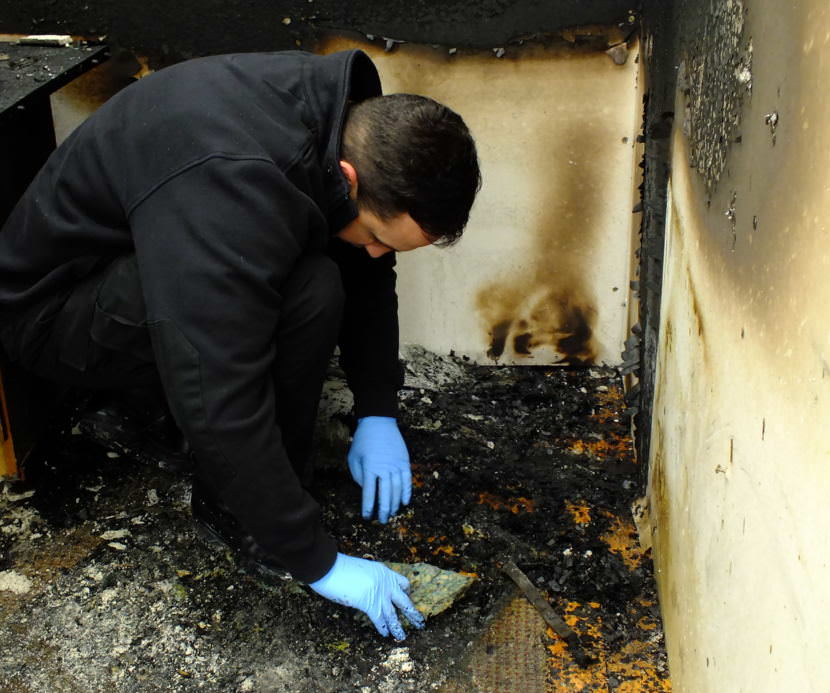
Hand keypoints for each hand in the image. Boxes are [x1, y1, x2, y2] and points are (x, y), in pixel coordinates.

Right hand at [309, 553, 424, 638]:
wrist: (331, 567)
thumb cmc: (339, 567)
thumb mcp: (362, 569)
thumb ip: (369, 579)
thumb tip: (367, 589)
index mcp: (384, 572)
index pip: (403, 583)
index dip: (406, 593)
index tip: (407, 598)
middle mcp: (386, 583)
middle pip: (405, 601)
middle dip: (413, 613)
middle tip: (420, 622)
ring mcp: (379, 594)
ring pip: (394, 614)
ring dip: (399, 627)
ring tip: (403, 636)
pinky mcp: (370, 604)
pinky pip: (380, 619)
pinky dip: (383, 628)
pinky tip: (386, 634)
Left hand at [347, 416, 411, 522]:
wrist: (378, 422)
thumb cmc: (362, 441)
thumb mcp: (353, 458)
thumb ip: (359, 476)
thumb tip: (367, 491)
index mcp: (370, 468)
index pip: (369, 493)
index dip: (368, 507)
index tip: (367, 517)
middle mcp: (385, 468)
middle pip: (386, 495)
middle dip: (384, 510)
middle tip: (382, 521)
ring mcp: (397, 465)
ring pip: (398, 490)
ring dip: (395, 504)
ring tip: (392, 514)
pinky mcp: (405, 461)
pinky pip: (407, 481)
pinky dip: (407, 492)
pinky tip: (405, 503)